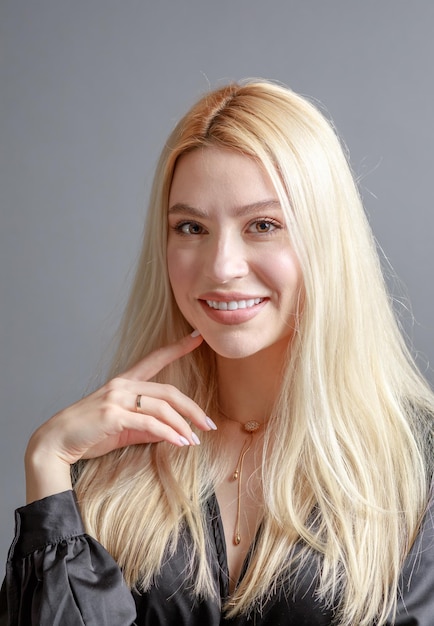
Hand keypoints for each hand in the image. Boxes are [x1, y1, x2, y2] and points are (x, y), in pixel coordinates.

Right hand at [25, 332, 213, 501]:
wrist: (55, 443)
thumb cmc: (88, 434)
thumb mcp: (122, 429)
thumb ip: (146, 428)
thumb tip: (171, 433)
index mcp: (124, 383)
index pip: (155, 359)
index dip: (177, 348)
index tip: (197, 337)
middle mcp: (122, 385)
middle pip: (168, 391)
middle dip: (192, 408)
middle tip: (208, 424)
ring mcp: (116, 398)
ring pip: (162, 407)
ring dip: (183, 425)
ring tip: (195, 440)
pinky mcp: (113, 415)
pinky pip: (149, 423)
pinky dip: (168, 433)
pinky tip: (179, 442)